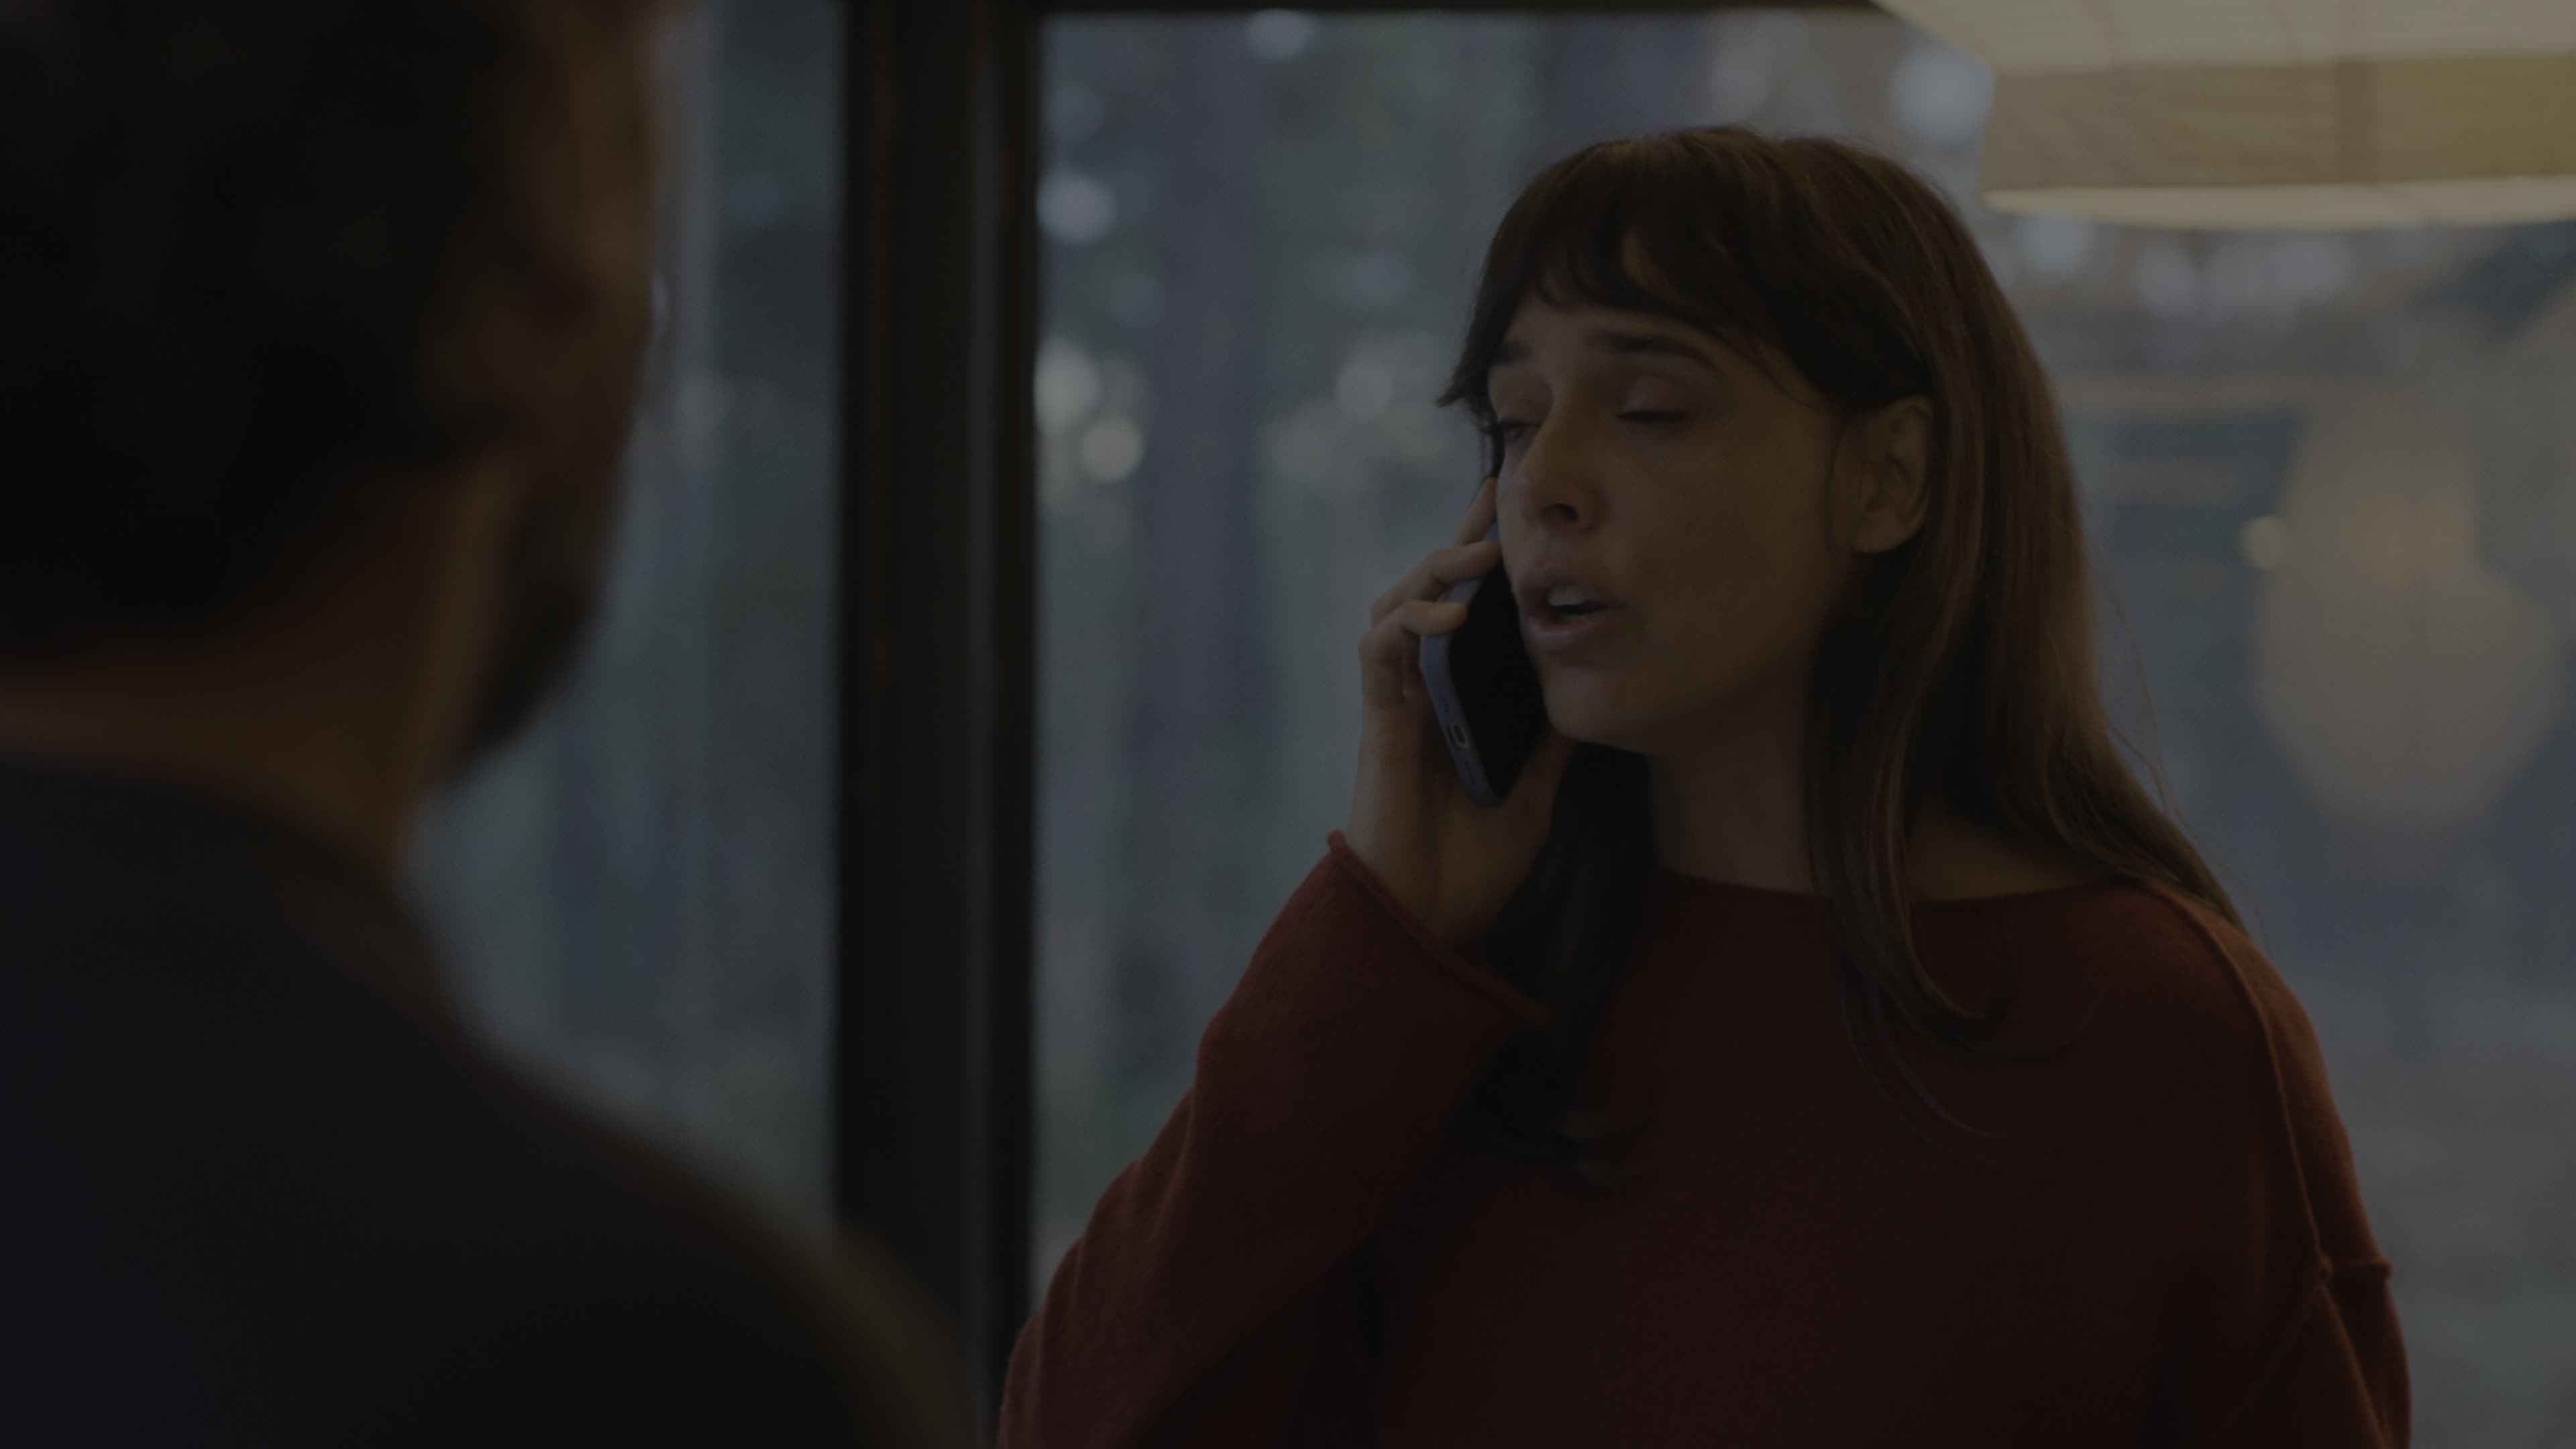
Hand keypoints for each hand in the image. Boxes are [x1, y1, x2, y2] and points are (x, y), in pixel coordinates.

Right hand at [1345, 476, 1580, 948]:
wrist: (1426, 924)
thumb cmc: (1468, 873)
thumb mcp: (1533, 803)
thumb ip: (1549, 753)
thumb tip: (1582, 705)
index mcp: (1456, 710)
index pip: (1467, 620)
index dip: (1482, 568)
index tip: (1513, 519)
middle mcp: (1422, 698)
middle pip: (1428, 598)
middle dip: (1458, 546)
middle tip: (1494, 503)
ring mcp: (1397, 707)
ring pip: (1396, 609)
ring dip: (1433, 574)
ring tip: (1479, 554)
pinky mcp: (1378, 723)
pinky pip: (1380, 651)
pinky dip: (1409, 623)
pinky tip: (1449, 615)